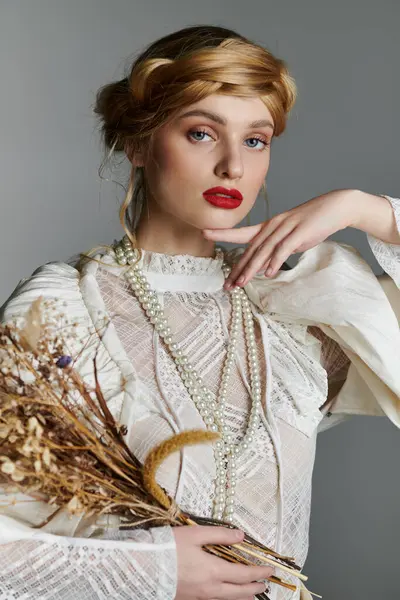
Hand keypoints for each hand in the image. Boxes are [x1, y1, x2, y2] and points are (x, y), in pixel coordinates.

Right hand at [173, 524, 273, 599]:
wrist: (141, 568)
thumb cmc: (167, 548)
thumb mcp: (194, 534)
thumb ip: (219, 534)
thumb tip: (241, 535)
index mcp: (212, 571)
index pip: (244, 574)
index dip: (259, 572)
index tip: (270, 569)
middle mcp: (209, 589)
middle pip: (239, 593)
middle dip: (254, 588)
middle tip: (265, 584)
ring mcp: (198, 597)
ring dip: (242, 596)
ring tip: (251, 593)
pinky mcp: (188, 599)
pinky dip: (225, 599)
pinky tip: (225, 595)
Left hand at [203, 189, 357, 288]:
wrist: (336, 207)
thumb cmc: (312, 224)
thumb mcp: (290, 238)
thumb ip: (276, 249)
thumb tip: (265, 266)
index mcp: (268, 226)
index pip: (242, 232)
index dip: (223, 233)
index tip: (204, 233)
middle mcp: (273, 226)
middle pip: (251, 249)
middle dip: (237, 268)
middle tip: (226, 285)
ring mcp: (286, 228)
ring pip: (264, 251)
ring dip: (252, 269)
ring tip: (241, 283)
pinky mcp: (300, 232)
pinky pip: (284, 249)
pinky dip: (275, 261)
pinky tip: (268, 273)